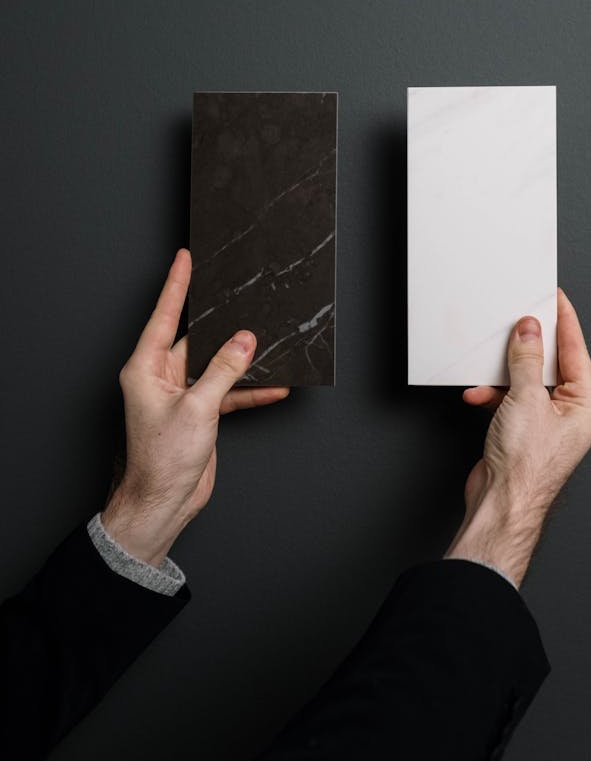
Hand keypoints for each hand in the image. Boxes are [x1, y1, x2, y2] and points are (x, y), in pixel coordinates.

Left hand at [102, 248, 289, 566]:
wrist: (163, 503)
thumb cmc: (162, 459)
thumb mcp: (197, 408)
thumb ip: (223, 370)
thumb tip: (245, 340)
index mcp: (146, 368)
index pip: (164, 316)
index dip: (176, 285)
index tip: (184, 257)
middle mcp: (161, 377)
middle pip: (195, 338)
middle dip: (220, 320)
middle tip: (236, 290)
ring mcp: (182, 394)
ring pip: (216, 364)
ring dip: (241, 358)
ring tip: (267, 337)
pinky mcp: (200, 413)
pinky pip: (227, 392)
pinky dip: (249, 389)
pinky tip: (275, 384)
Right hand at [445, 287, 590, 586]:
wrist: (501, 503)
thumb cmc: (525, 466)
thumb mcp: (525, 400)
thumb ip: (525, 360)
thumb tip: (529, 331)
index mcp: (586, 405)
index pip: (576, 351)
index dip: (564, 322)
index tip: (555, 299)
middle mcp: (571, 414)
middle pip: (550, 365)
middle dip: (527, 347)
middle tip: (517, 321)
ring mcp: (546, 423)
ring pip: (526, 381)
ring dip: (503, 375)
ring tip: (489, 367)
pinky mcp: (523, 430)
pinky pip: (510, 399)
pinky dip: (493, 394)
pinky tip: (478, 394)